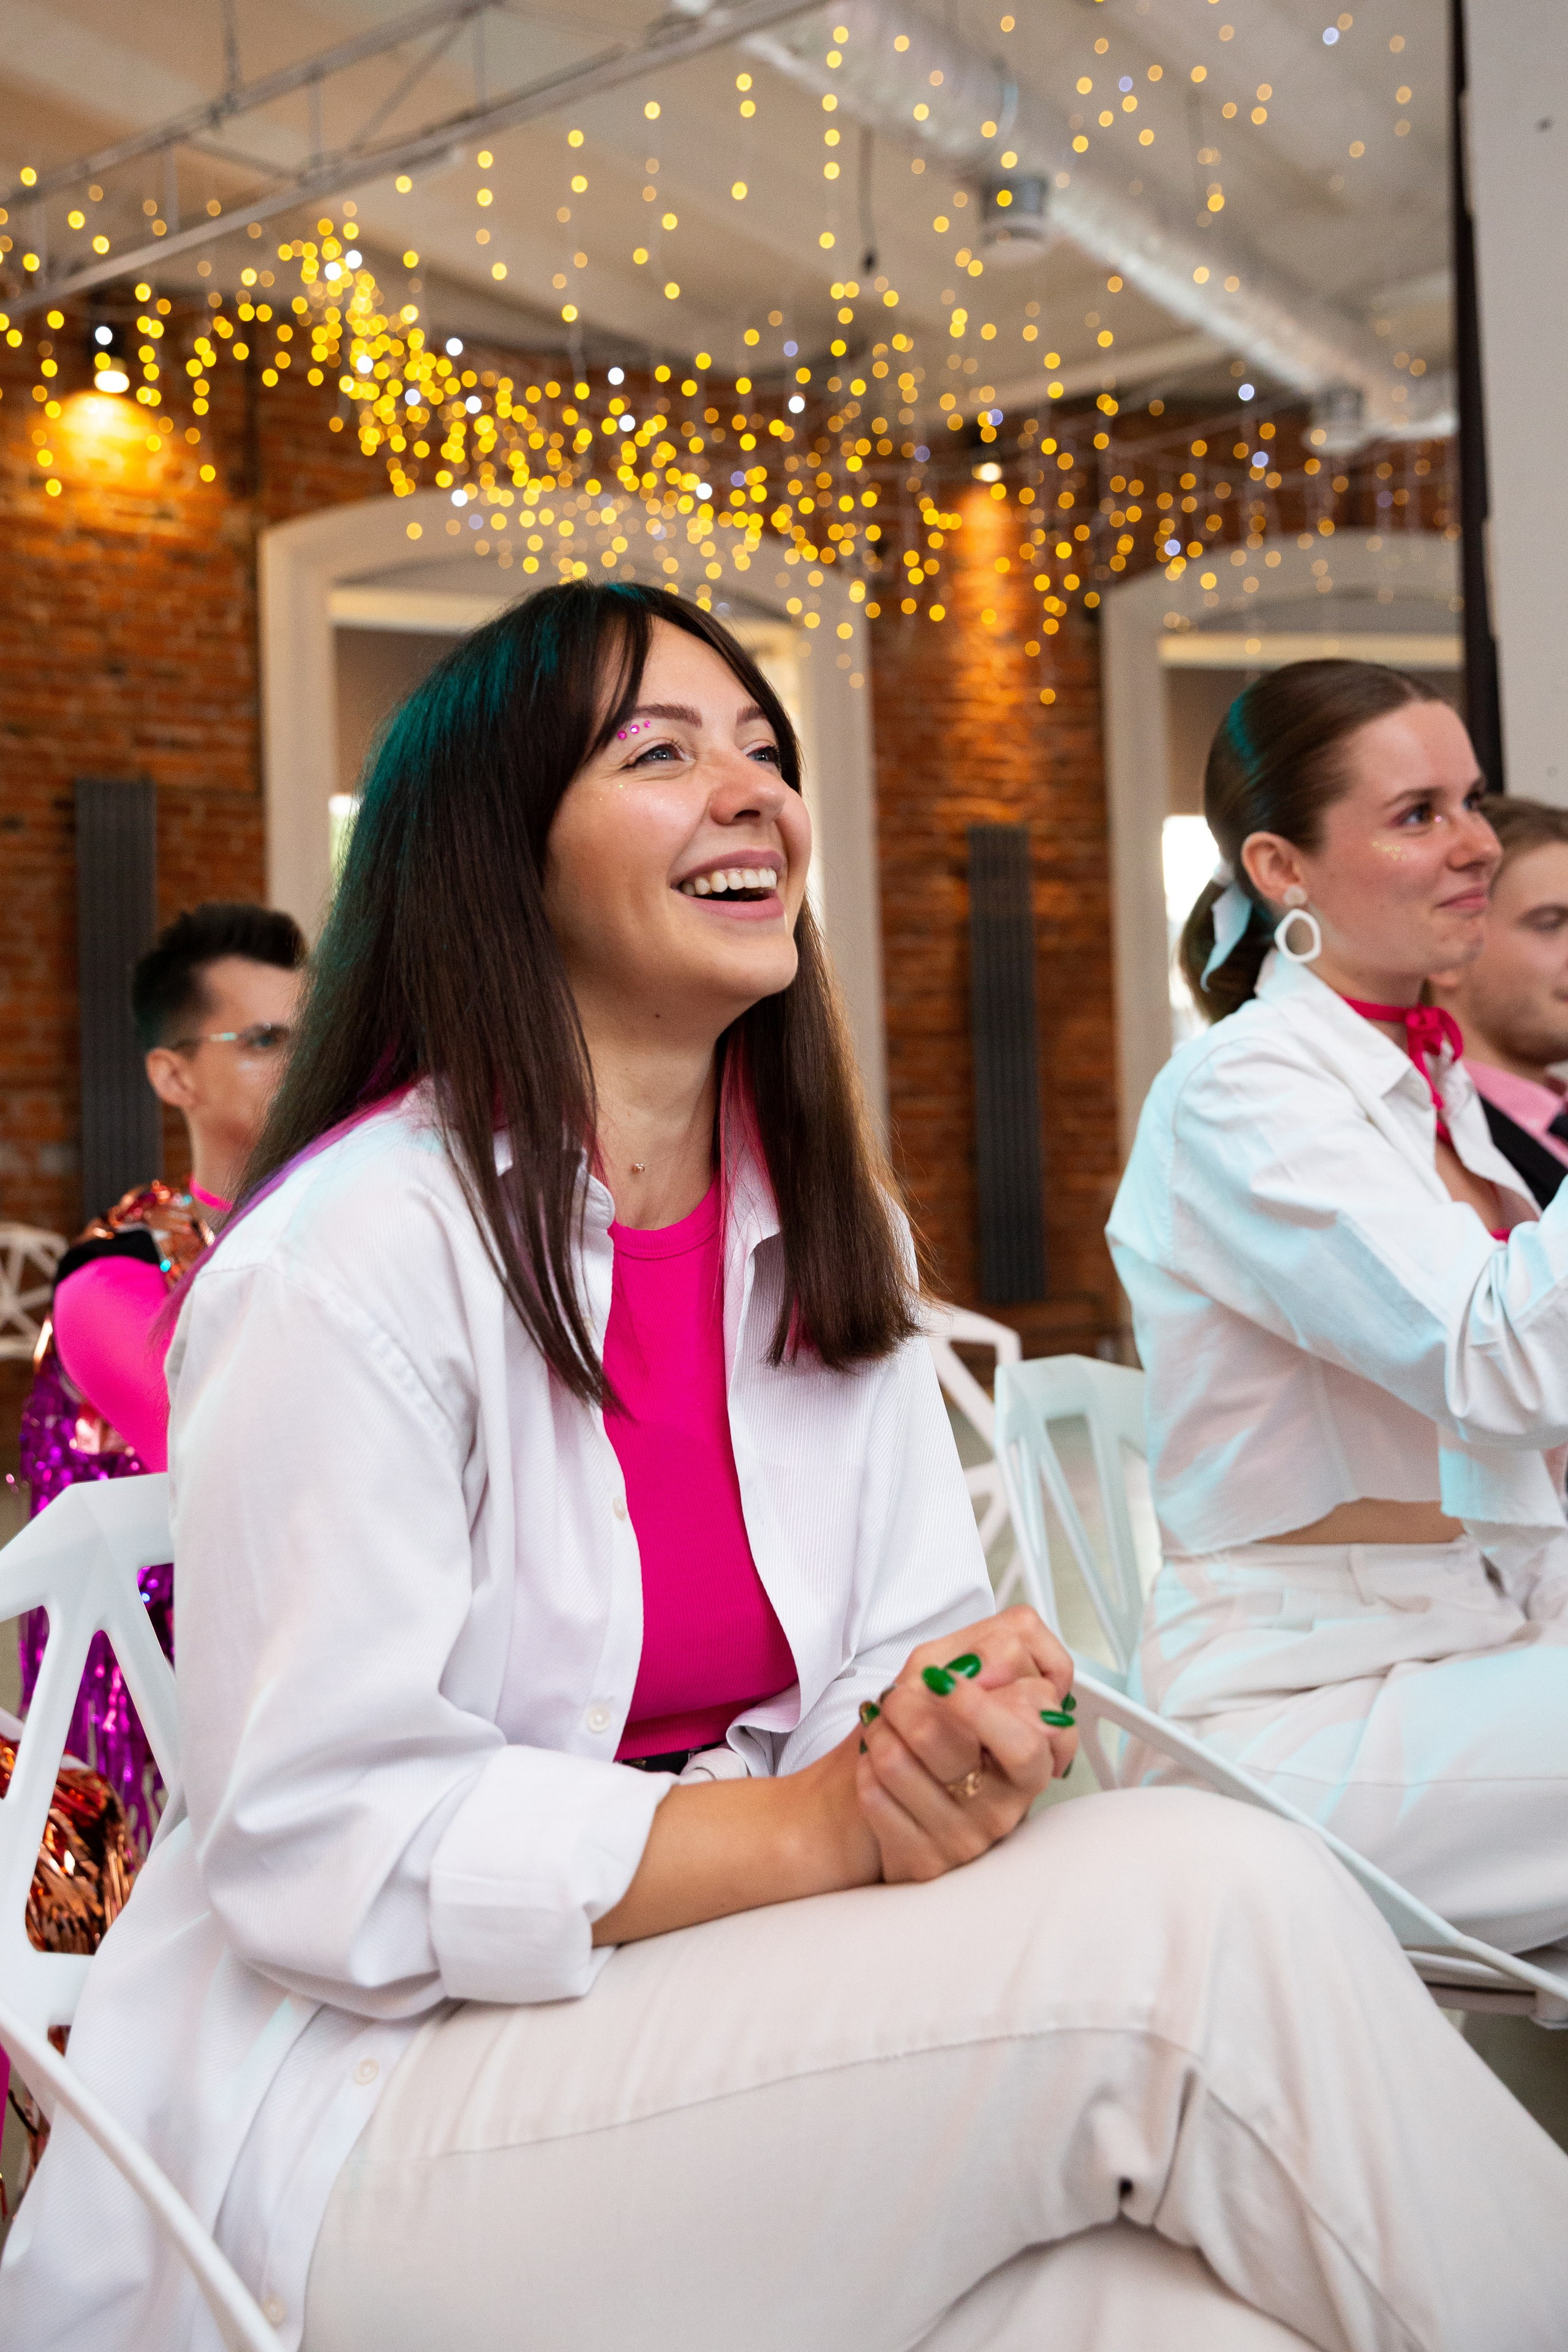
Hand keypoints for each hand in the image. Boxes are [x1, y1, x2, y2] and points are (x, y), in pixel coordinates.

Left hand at [854, 1606, 1076, 1883]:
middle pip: (961, 1741)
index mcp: (1031, 1754)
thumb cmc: (925, 1727)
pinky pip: (879, 1800)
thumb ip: (997, 1645)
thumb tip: (1000, 1656)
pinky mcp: (927, 1862)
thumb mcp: (960, 1667)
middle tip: (896, 1695)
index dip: (979, 1700)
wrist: (863, 1800)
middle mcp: (1008, 1802)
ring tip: (880, 1727)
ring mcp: (969, 1837)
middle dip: (911, 1704)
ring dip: (879, 1731)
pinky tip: (871, 1766)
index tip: (939, 1677)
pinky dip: (864, 1770)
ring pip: (901, 1762)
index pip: (1031, 1728)